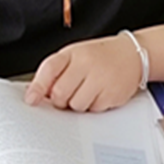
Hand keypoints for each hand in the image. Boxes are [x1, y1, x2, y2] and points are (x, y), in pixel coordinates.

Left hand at [25, 34, 142, 111]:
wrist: (132, 54)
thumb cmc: (100, 56)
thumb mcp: (76, 56)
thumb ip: (57, 72)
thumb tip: (37, 94)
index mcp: (74, 53)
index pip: (50, 69)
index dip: (37, 86)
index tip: (31, 99)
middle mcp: (87, 64)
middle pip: (60, 93)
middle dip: (59, 99)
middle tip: (67, 93)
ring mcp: (101, 79)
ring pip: (75, 105)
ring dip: (77, 104)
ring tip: (86, 91)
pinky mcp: (112, 94)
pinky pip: (93, 110)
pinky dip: (93, 106)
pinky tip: (99, 93)